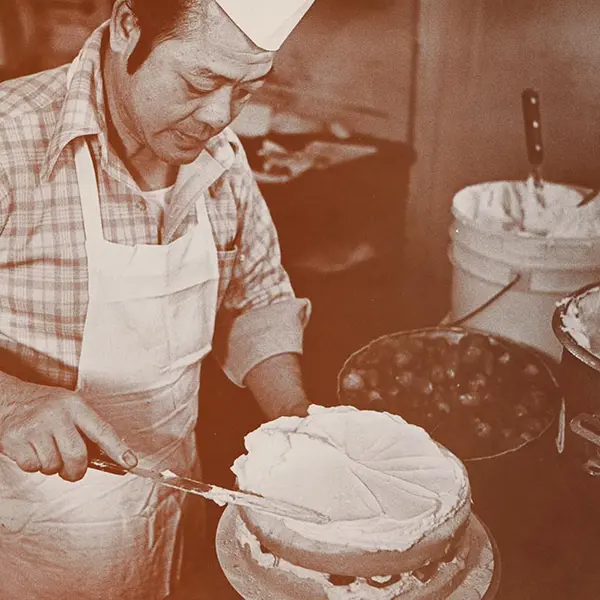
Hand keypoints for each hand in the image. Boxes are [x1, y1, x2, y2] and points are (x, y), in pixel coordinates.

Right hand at [0, 382, 137, 481]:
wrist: (8, 399)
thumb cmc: (45, 407)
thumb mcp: (70, 408)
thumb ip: (87, 429)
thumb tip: (108, 457)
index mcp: (75, 405)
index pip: (102, 429)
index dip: (118, 448)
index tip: (130, 462)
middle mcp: (56, 414)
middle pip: (77, 455)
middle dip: (76, 470)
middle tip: (73, 470)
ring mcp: (35, 426)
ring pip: (53, 465)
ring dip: (51, 466)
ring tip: (47, 451)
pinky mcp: (15, 440)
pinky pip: (32, 467)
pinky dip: (33, 465)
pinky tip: (31, 450)